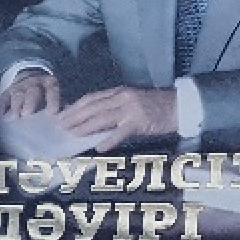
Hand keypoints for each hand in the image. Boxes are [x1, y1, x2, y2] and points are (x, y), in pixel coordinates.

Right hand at [0, 70, 61, 117]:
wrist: (30, 78)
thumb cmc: (47, 93)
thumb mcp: (56, 94)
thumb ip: (62, 105)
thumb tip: (65, 119)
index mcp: (49, 83)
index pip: (52, 90)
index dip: (53, 100)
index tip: (52, 112)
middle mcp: (34, 83)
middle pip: (32, 91)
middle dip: (29, 102)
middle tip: (27, 114)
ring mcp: (19, 86)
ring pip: (17, 94)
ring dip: (15, 105)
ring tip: (13, 117)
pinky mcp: (7, 91)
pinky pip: (3, 98)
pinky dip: (0, 107)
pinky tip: (0, 115)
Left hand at [55, 86, 177, 150]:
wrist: (179, 107)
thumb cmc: (154, 107)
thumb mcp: (130, 103)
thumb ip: (112, 108)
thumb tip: (90, 120)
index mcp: (119, 92)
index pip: (91, 98)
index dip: (75, 106)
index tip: (61, 115)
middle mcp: (122, 97)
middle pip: (92, 106)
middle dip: (74, 116)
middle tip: (60, 126)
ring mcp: (130, 109)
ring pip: (102, 117)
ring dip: (85, 126)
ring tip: (72, 134)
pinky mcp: (139, 121)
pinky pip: (121, 132)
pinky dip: (109, 139)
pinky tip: (98, 147)